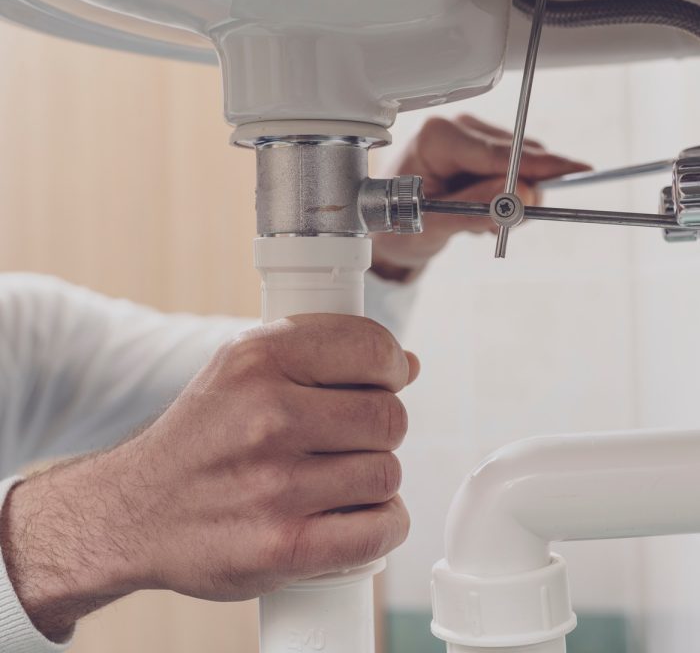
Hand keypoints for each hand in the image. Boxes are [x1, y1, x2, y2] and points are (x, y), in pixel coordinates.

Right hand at [0, 316, 418, 641]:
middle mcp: (266, 416)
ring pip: (387, 473)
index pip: (372, 348)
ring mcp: (274, 485)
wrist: (134, 512)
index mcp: (258, 359)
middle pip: (389, 415)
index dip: (389, 367)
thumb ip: (321, 353)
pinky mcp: (281, 547)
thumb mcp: (242, 367)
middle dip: (381, 427)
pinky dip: (383, 526)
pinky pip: (380, 530)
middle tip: (351, 437)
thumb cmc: (202, 434)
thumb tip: (408, 363)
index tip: (383, 381)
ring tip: (339, 478)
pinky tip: (356, 516)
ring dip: (375, 479)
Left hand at [371, 114, 590, 279]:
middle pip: (518, 155)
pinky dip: (507, 196)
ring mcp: (472, 135)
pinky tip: (480, 208)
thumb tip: (521, 194)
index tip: (579, 171)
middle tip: (502, 227)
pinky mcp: (483, 148)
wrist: (387, 223)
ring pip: (523, 164)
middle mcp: (457, 127)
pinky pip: (517, 170)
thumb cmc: (398, 220)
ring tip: (475, 220)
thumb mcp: (433, 224)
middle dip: (522, 194)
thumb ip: (475, 209)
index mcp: (437, 137)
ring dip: (511, 199)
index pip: (500, 153)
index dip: (542, 165)